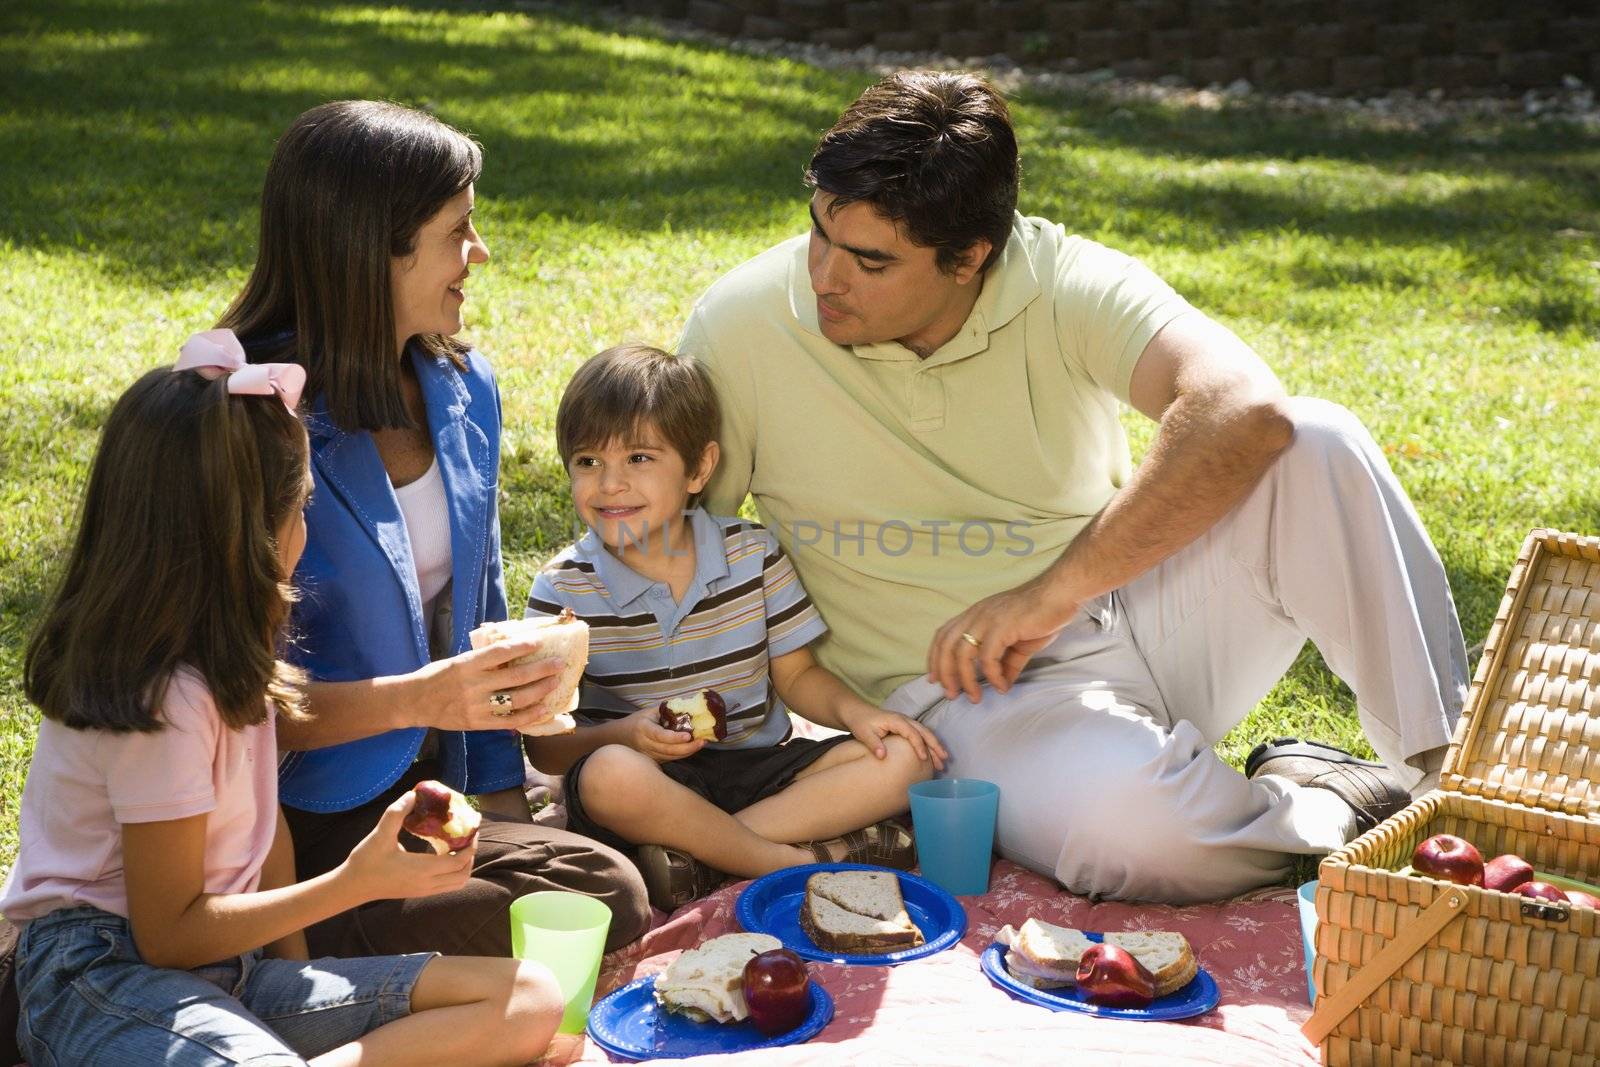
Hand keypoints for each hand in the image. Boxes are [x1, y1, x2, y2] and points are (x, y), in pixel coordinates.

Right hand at [338, 793, 473, 902]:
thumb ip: (396, 813)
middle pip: (463, 874)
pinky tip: (445, 856)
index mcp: (422, 870)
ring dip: (464, 866)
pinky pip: (446, 886)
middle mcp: (427, 884)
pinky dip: (454, 873)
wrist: (352, 886)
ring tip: (460, 846)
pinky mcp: (419, 893)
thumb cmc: (366, 861)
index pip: (458, 861)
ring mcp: (424, 891)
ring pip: (457, 883)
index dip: (470, 845)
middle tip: (469, 836)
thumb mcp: (380, 834)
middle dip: (471, 855)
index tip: (473, 828)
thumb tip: (413, 794)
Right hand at [409, 637, 567, 732]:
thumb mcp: (458, 661)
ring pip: (517, 699)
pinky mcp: (478, 723)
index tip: (540, 641)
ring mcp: (477, 706)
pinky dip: (530, 715)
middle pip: (515, 677)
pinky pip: (510, 721)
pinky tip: (544, 708)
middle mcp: (474, 685)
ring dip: (540, 690)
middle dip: (542, 669)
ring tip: (554, 682)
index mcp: (468, 665)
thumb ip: (483, 660)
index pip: (500, 653)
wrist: (415, 702)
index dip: (522, 647)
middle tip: (560, 663)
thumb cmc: (437, 676)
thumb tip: (513, 651)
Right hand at [621, 708, 706, 762]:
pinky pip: (669, 759)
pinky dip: (682, 755)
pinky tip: (692, 748)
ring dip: (687, 752)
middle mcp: (645, 744)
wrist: (619, 736)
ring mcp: (648, 755)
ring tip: (701, 744)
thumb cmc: (637, 721)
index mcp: (643, 728)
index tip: (689, 735)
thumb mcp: (649, 712)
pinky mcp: (652, 761)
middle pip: (668, 750)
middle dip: (687, 747)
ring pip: (670, 757)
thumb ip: (667, 711)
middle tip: (703, 741)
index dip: (675, 737)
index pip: (660, 735)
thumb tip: (689, 707)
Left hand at [839, 705, 947, 771]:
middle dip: (935, 745)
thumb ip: (874, 744)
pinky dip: (929, 744)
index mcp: (896, 720)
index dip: (918, 746)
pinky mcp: (904, 727)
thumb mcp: (863, 733)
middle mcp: (904, 720)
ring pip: (925, 733)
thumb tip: (883, 756)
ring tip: (943, 760)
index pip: (912, 733)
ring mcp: (906, 723)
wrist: (857, 712)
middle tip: (944, 759)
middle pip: (924, 731)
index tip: (923, 759)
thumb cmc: (860, 722)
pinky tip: (933, 755)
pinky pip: (920, 735)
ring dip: (935, 745)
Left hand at [927, 576, 1078, 702]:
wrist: (1060, 595)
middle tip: (951, 694)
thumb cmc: (1041, 615)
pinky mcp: (1002, 626)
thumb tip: (1003, 684)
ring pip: (963, 654)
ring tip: (975, 697)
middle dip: (945, 673)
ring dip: (965, 679)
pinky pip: (988, 657)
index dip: (935, 658)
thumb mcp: (1019, 643)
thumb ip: (1008, 663)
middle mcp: (976, 615)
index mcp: (976, 615)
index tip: (935, 679)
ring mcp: (987, 619)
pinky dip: (992, 675)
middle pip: (946, 646)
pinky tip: (1002, 687)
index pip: (944, 635)